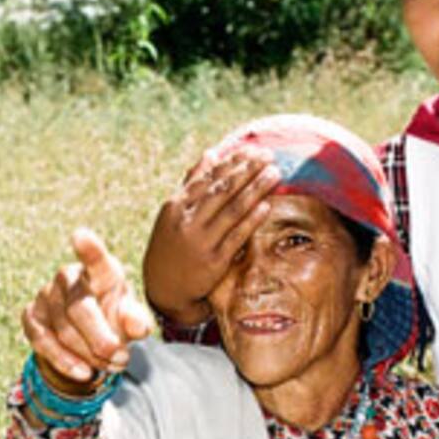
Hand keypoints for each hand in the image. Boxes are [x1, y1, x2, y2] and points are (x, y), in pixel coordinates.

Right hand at [20, 228, 153, 392]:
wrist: (88, 334)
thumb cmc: (113, 317)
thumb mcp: (130, 318)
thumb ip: (136, 321)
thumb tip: (139, 328)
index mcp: (100, 271)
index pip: (96, 260)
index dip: (89, 249)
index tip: (81, 236)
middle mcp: (68, 277)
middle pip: (79, 309)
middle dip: (102, 341)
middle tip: (122, 360)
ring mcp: (46, 295)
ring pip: (64, 331)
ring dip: (89, 356)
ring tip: (111, 367)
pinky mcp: (31, 316)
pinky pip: (43, 342)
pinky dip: (64, 361)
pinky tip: (83, 373)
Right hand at [142, 147, 278, 325]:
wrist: (164, 287)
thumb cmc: (173, 243)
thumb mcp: (174, 212)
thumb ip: (193, 183)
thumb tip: (211, 153)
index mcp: (176, 205)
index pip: (209, 177)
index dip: (233, 162)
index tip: (253, 151)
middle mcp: (187, 221)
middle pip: (223, 190)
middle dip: (248, 171)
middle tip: (269, 156)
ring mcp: (200, 241)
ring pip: (232, 210)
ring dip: (256, 189)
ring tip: (274, 174)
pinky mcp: (213, 261)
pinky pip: (236, 237)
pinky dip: (252, 220)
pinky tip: (266, 206)